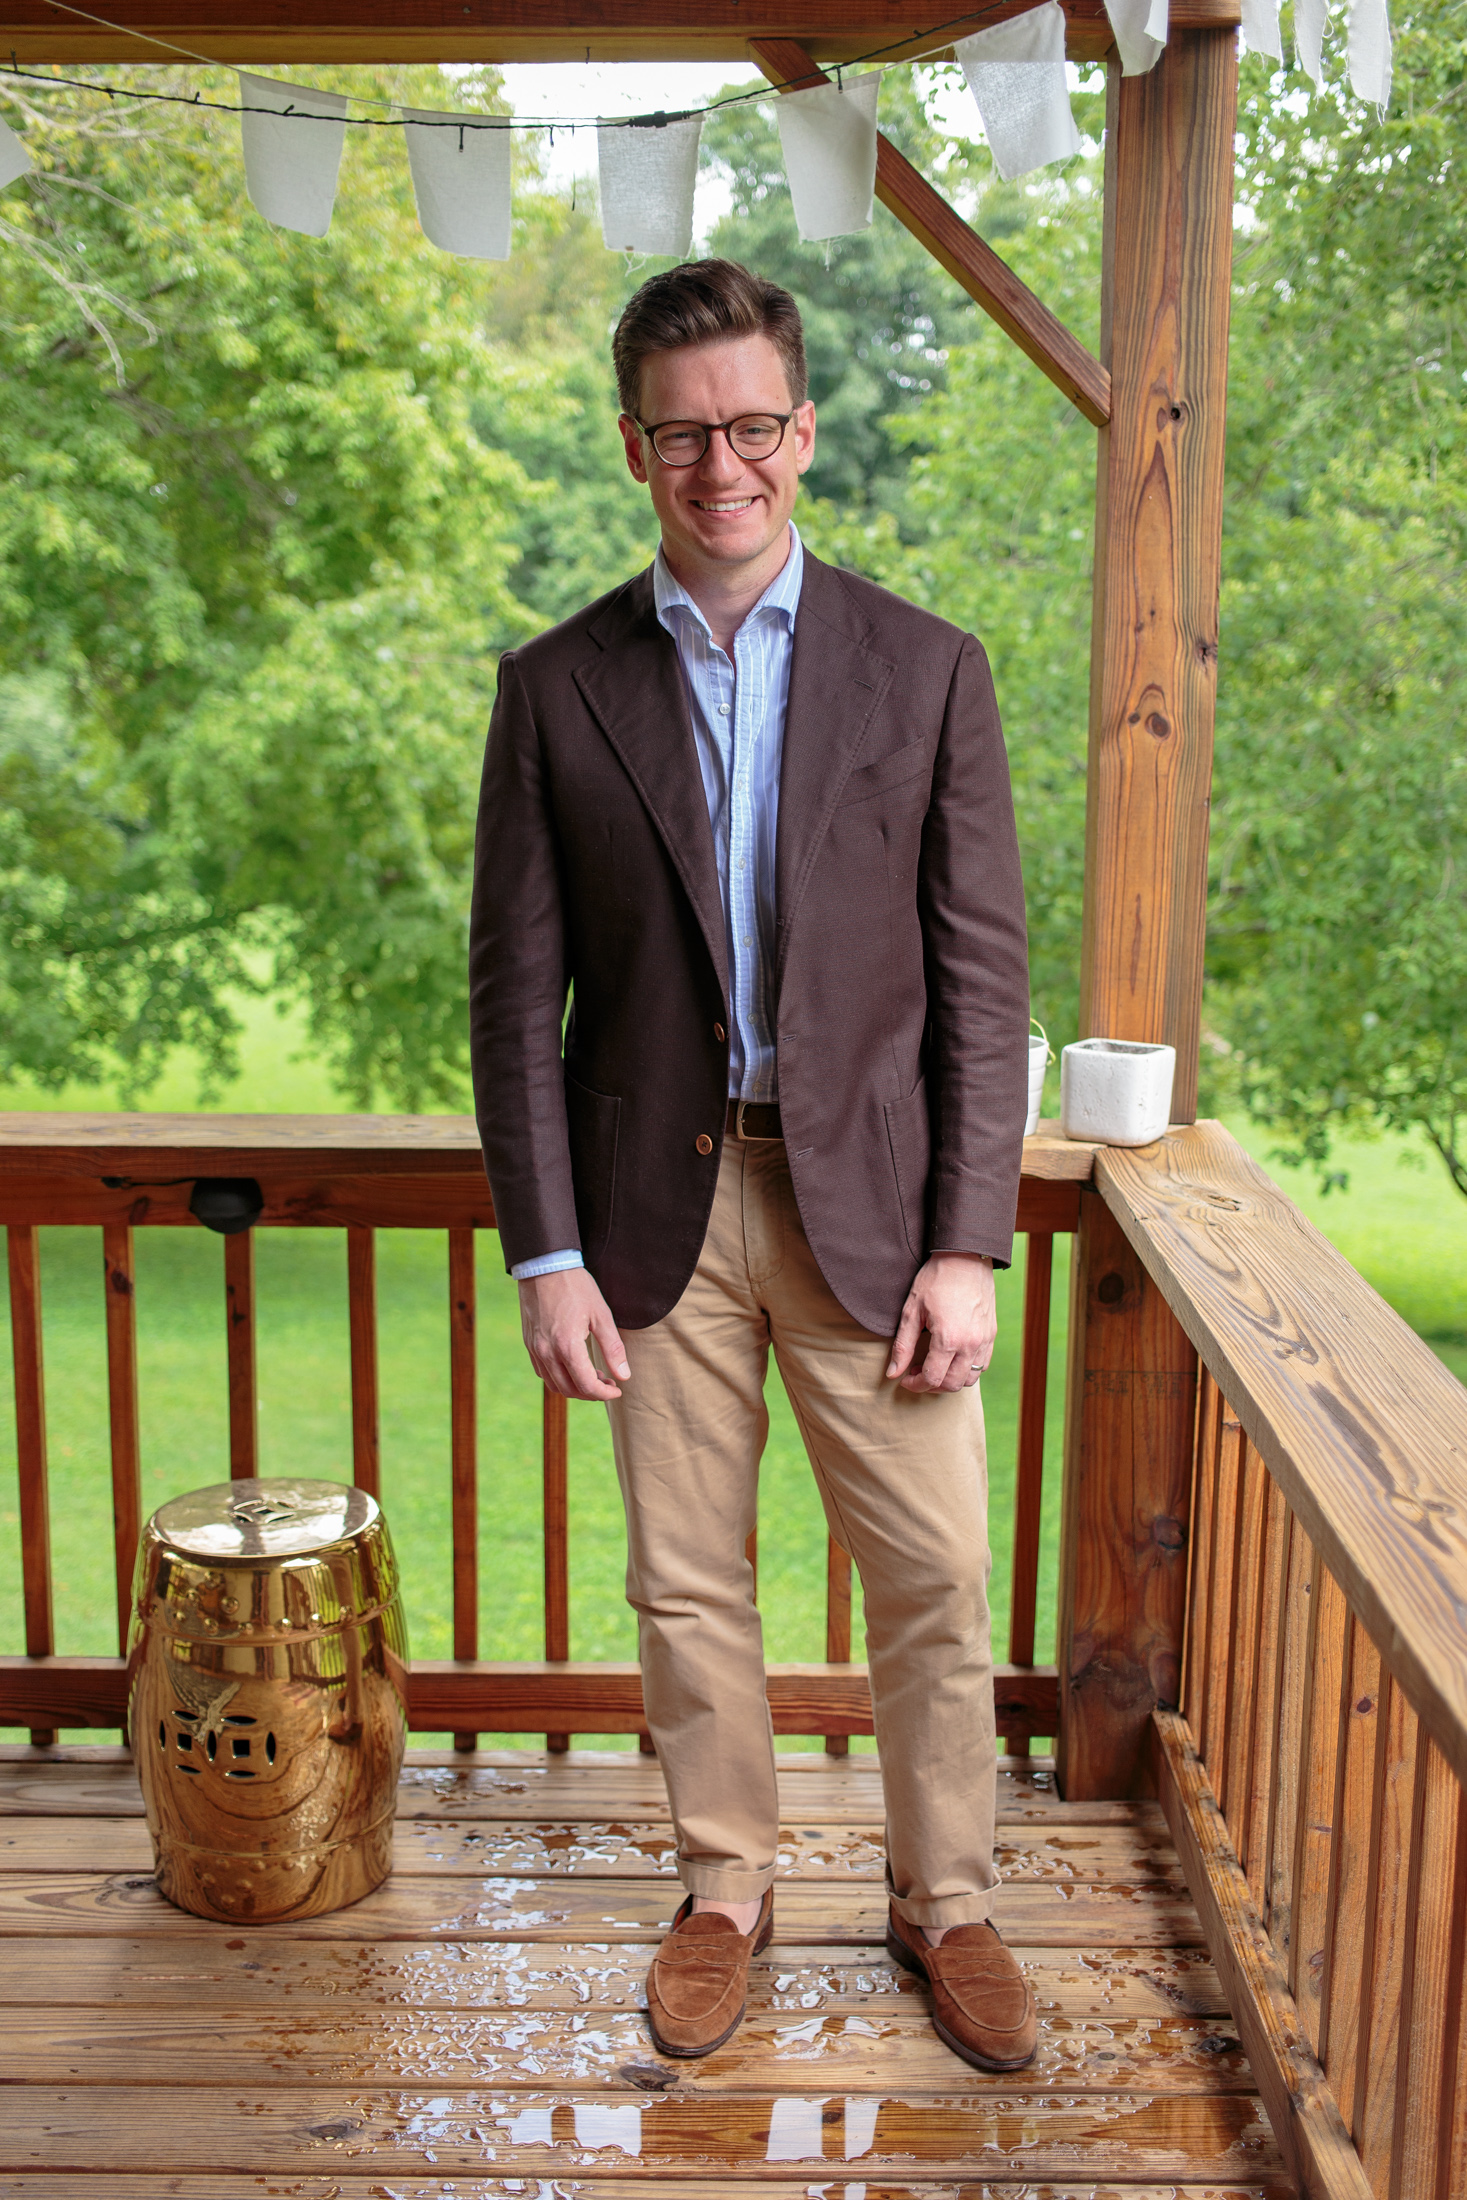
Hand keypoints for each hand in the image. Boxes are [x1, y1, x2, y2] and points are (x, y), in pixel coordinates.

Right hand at [519, 1267, 630, 1400]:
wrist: (544, 1267)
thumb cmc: (576, 1287)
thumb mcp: (601, 1315)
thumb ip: (613, 1348)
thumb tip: (624, 1376)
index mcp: (567, 1346)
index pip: (587, 1385)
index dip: (605, 1393)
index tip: (617, 1389)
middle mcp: (547, 1352)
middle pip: (570, 1390)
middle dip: (592, 1393)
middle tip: (608, 1382)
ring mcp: (535, 1349)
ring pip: (554, 1384)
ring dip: (575, 1387)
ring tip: (593, 1375)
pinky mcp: (529, 1344)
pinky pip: (543, 1372)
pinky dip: (559, 1378)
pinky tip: (573, 1367)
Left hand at [886, 1251, 996, 1393]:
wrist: (965, 1257)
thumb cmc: (935, 1280)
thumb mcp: (911, 1311)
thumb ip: (903, 1346)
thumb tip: (893, 1373)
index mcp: (948, 1339)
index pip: (932, 1379)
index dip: (916, 1385)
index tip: (905, 1379)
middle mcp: (970, 1344)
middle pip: (952, 1384)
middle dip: (932, 1386)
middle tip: (917, 1373)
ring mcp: (984, 1340)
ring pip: (970, 1379)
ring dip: (950, 1380)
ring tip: (935, 1367)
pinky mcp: (991, 1334)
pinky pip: (982, 1365)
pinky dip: (967, 1370)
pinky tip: (952, 1358)